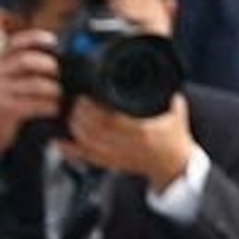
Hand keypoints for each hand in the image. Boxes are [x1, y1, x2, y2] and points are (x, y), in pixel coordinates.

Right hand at [0, 32, 62, 158]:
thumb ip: (24, 63)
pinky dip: (49, 106)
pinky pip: (34, 104)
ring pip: (34, 84)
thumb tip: (59, 56)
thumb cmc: (3, 97)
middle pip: (26, 60)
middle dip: (49, 65)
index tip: (53, 40)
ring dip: (53, 89)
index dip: (35, 38)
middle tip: (60, 72)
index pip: (15, 42)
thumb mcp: (5, 76)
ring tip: (59, 93)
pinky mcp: (4, 109)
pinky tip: (53, 108)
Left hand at [61, 94, 194, 193]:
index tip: (87, 96)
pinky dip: (70, 149)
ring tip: (71, 114)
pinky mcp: (109, 164)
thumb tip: (160, 74)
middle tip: (76, 102)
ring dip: (74, 128)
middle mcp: (127, 146)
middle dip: (80, 115)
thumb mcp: (177, 111)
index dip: (94, 109)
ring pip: (86, 144)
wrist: (175, 165)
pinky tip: (61, 140)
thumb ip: (167, 94)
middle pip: (93, 131)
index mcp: (143, 132)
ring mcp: (116, 157)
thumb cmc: (175, 137)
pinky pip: (84, 157)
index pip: (111, 120)